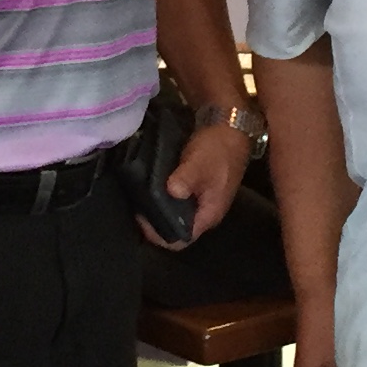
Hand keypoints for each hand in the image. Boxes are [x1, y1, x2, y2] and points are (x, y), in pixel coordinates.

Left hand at [142, 121, 248, 250]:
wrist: (231, 127)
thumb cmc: (218, 149)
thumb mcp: (200, 163)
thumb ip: (186, 178)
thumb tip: (171, 191)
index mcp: (208, 214)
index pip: (182, 240)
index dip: (159, 235)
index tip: (141, 218)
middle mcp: (204, 212)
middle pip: (176, 229)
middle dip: (155, 223)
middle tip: (135, 207)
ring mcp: (200, 200)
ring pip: (175, 215)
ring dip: (157, 210)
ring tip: (138, 199)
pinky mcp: (195, 187)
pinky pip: (176, 201)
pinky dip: (162, 197)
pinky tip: (149, 187)